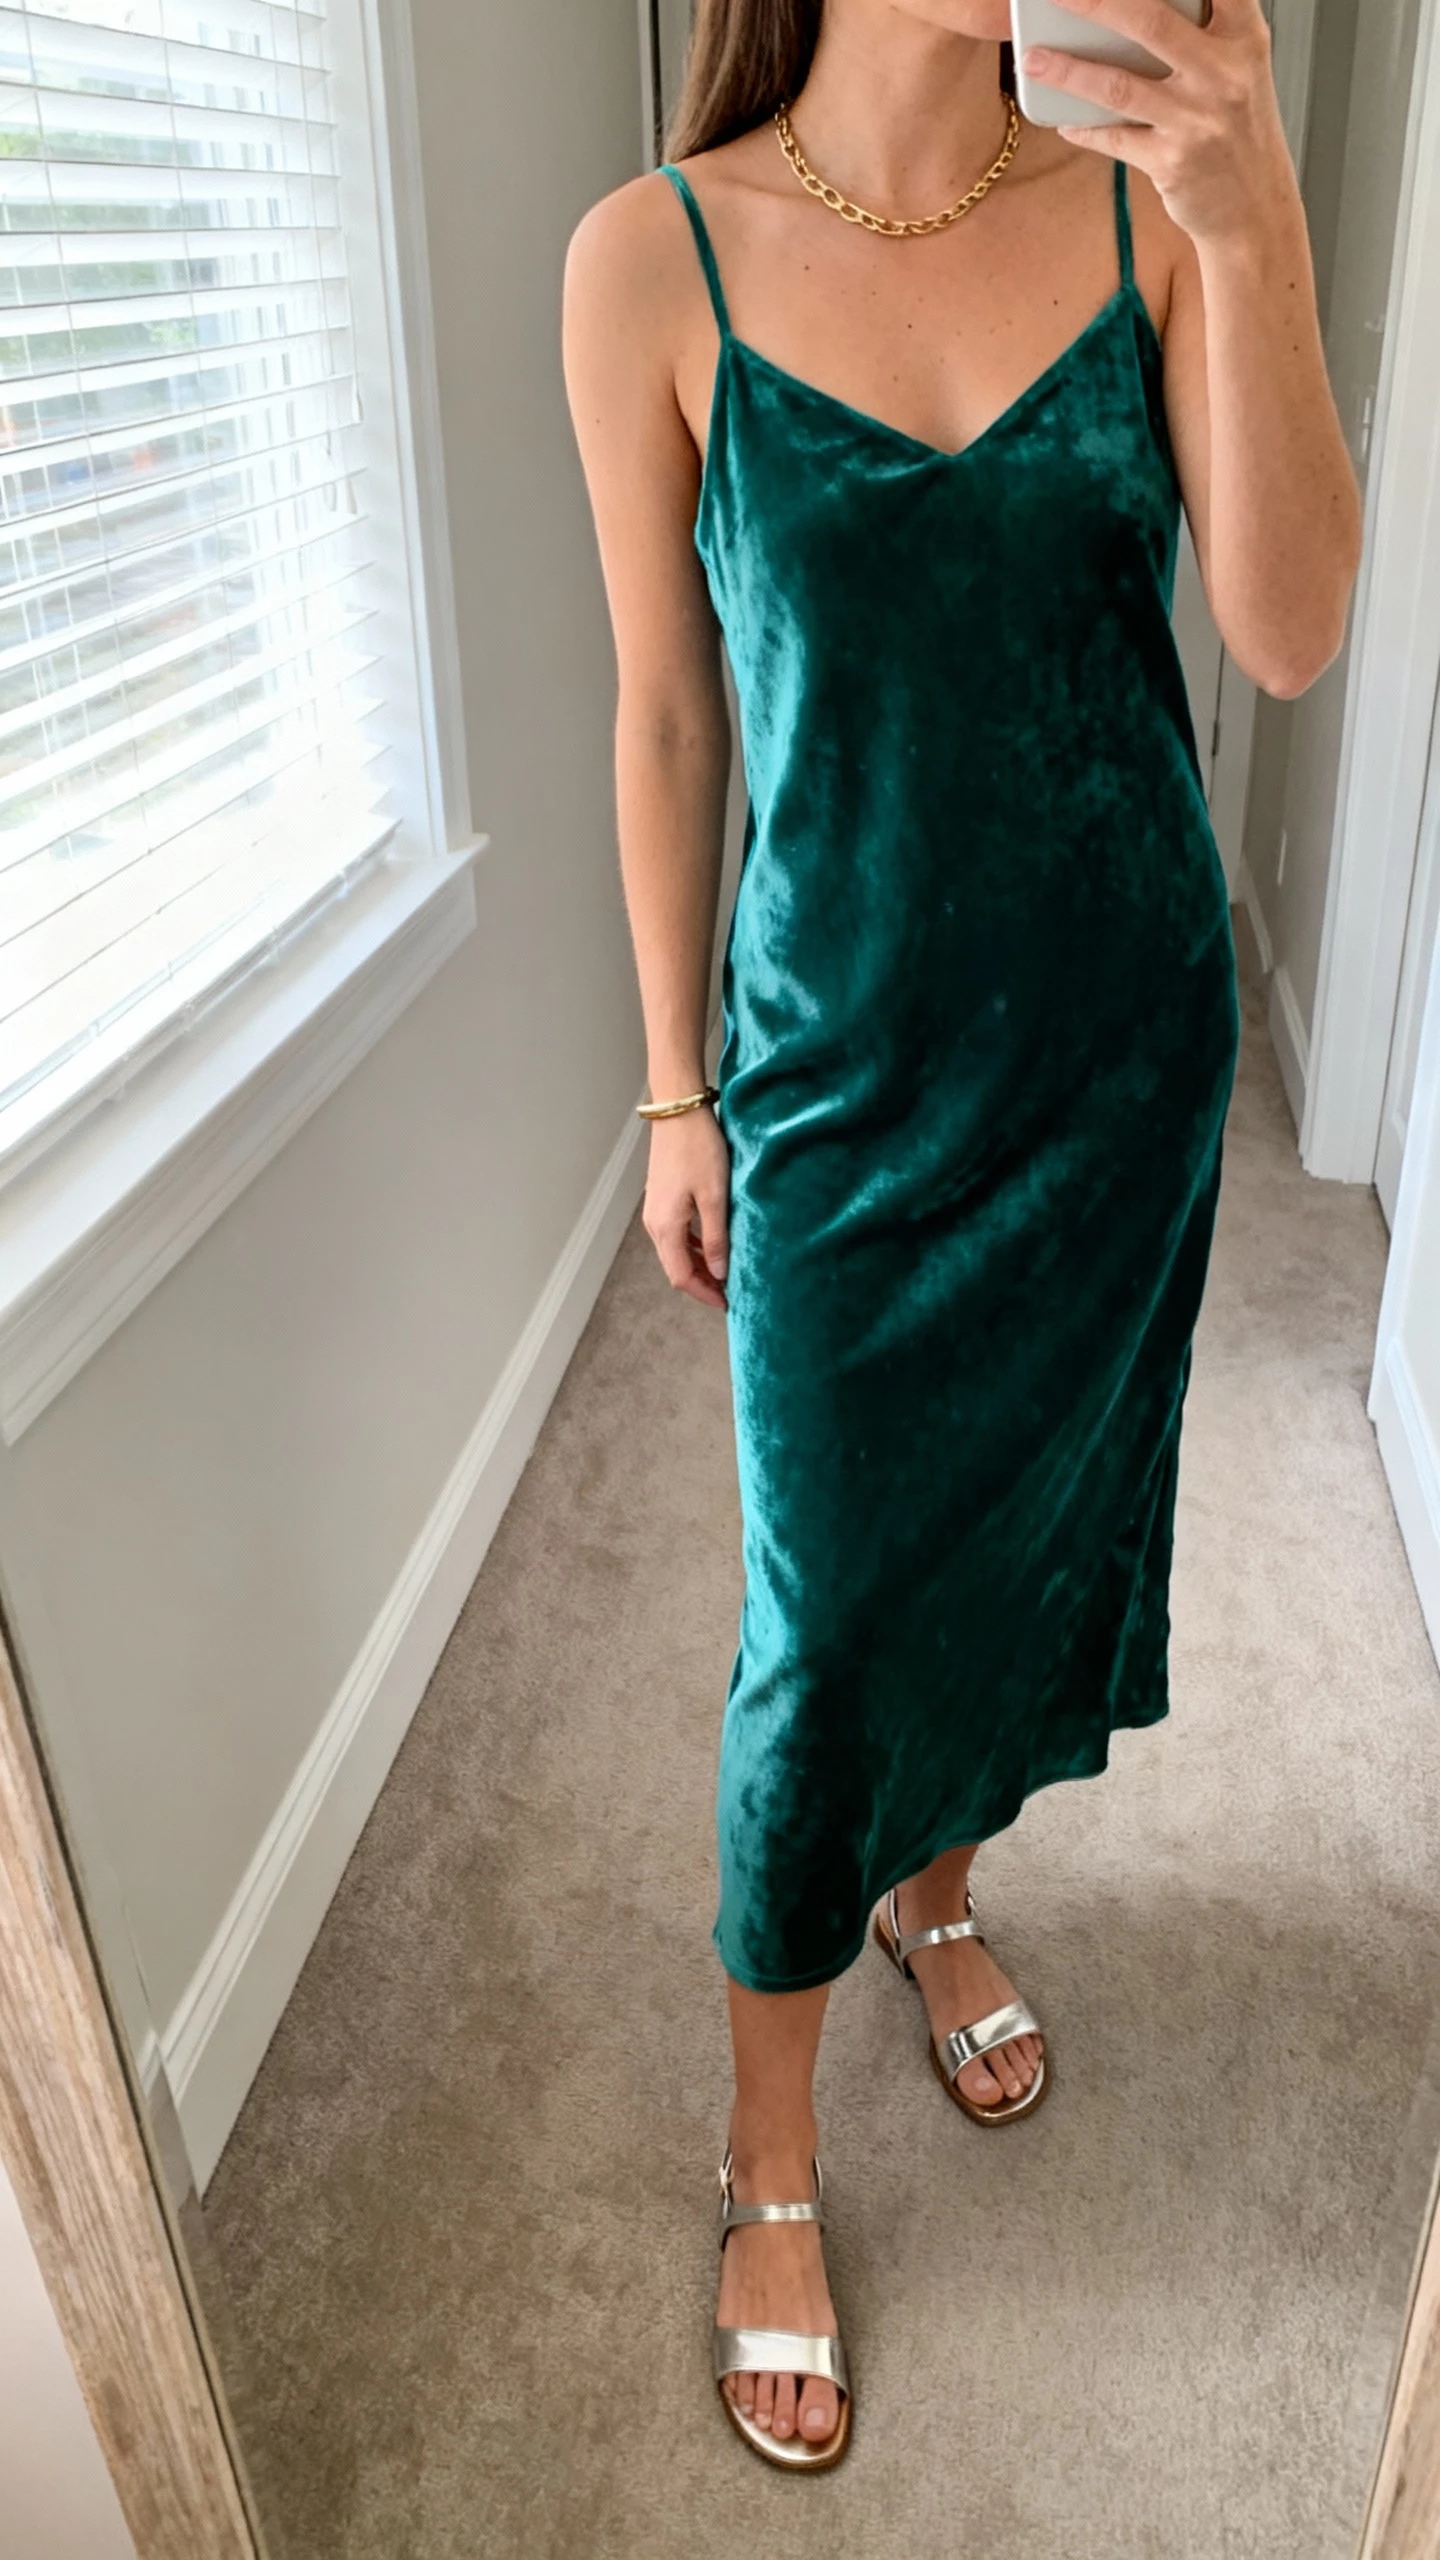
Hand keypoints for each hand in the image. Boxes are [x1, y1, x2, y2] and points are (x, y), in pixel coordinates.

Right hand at [642, 1106, 730, 1310]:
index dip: (704, 1294)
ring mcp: (655, 1211)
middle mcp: (655, 1224)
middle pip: (675, 1267)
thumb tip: (720, 1273)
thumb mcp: (715, 1197)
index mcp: (666, 1227)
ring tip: (724, 1271)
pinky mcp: (661, 1199)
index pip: (682, 1276)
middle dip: (701, 1284)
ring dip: (698, 1265)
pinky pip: (675, 1234)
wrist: (678, 1112)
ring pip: (675, 1252)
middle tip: (729, 1292)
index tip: (727, 1303)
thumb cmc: (698, 1150)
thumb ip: (717, 1238)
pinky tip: (711, 1244)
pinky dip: (693, 1247)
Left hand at [1021, 0, 1292, 246]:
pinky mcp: (1172, 162)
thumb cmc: (1239, 129)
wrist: (1256, 206)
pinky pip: (1114, 138)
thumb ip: (1202, 30)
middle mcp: (1224, 73)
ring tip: (1031, 59)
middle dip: (1093, 2)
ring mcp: (1197, 120)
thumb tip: (1126, 11)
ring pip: (1118, 85)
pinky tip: (1063, 120)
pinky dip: (1084, 128)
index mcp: (1243, 36)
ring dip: (1067, 71)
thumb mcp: (1240, 66)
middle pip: (1148, 21)